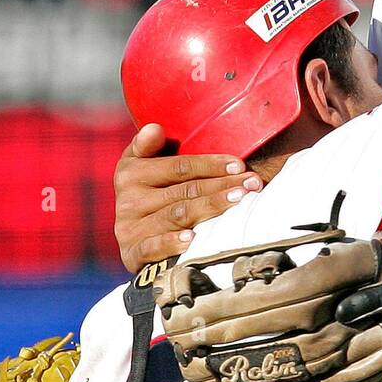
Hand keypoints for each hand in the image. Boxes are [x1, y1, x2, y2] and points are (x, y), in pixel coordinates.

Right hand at [114, 123, 262, 271]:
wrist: (132, 240)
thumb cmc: (151, 194)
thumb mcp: (145, 165)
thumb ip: (151, 146)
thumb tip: (155, 128)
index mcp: (131, 172)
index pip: (179, 167)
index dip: (211, 165)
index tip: (239, 165)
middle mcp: (129, 199)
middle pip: (185, 191)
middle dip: (222, 186)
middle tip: (252, 184)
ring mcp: (129, 228)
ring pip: (178, 214)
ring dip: (211, 207)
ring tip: (239, 201)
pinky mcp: (132, 253)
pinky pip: (153, 247)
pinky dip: (172, 242)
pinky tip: (193, 238)